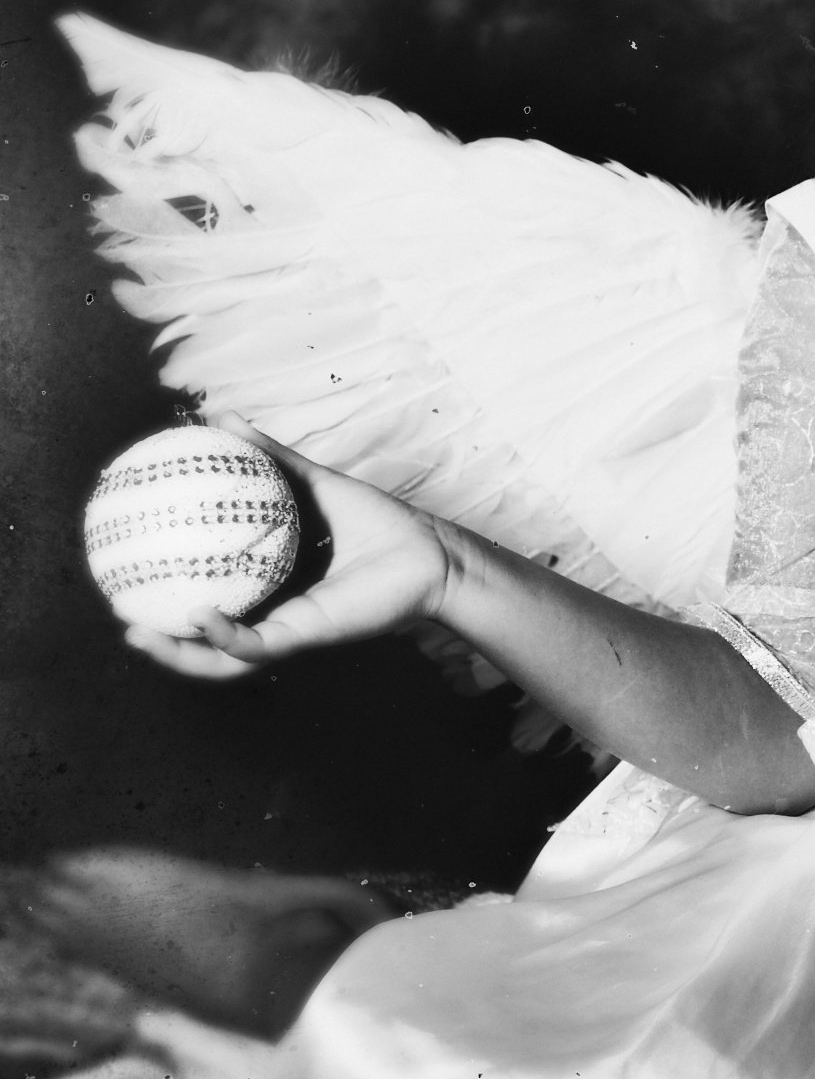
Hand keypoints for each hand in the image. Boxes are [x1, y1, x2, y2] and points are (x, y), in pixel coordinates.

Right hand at [123, 414, 456, 680]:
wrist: (429, 553)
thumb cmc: (379, 524)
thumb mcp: (313, 485)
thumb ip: (271, 458)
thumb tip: (223, 420)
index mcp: (272, 588)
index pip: (213, 600)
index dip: (170, 596)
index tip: (128, 577)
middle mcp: (276, 615)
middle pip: (208, 643)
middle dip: (161, 640)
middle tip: (121, 615)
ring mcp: (289, 630)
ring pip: (223, 659)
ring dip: (177, 653)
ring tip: (137, 633)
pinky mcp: (307, 635)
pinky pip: (256, 644)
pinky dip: (224, 636)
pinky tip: (197, 617)